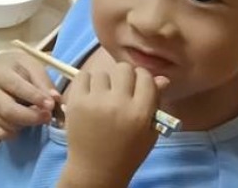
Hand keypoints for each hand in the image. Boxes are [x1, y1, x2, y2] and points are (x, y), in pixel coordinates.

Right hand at [0, 50, 60, 139]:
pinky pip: (0, 134)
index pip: (16, 87)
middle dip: (32, 117)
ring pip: (6, 125)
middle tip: (48, 117)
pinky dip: (14, 133)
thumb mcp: (31, 66)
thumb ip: (44, 82)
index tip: (51, 105)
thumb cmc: (17, 68)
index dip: (35, 97)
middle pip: (8, 111)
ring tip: (35, 115)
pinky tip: (21, 124)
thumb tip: (55, 100)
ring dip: (25, 124)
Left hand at [62, 59, 169, 186]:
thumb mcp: (149, 132)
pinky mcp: (76, 101)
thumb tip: (162, 78)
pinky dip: (87, 83)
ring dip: (105, 82)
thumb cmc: (128, 152)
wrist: (96, 169)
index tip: (138, 85)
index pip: (145, 77)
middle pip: (123, 69)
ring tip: (104, 96)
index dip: (143, 78)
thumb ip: (156, 104)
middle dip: (124, 76)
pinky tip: (91, 95)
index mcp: (140, 112)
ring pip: (102, 73)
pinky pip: (82, 76)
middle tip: (121, 89)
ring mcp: (95, 101)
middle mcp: (118, 103)